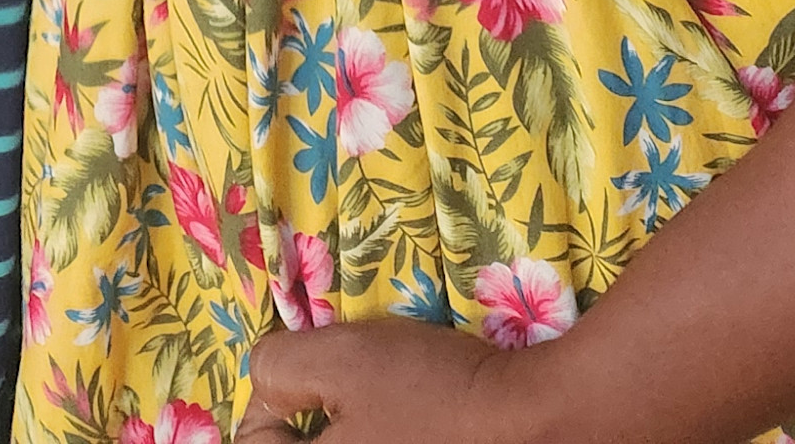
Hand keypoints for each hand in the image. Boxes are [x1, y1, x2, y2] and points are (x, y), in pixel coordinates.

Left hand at [239, 318, 517, 443]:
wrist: (529, 420)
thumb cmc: (429, 392)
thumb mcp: (342, 358)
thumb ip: (280, 366)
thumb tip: (266, 380)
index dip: (266, 405)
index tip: (302, 373)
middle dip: (309, 422)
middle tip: (341, 389)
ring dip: (350, 431)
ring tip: (380, 404)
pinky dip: (386, 437)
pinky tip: (411, 422)